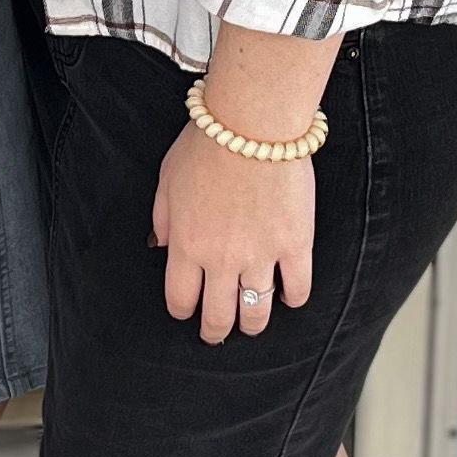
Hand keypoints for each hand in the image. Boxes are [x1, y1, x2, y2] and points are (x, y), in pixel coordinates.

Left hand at [154, 116, 313, 345]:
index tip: (187, 312)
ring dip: (252, 324)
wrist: (252, 123)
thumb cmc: (206, 144)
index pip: (180, 298)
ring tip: (251, 324)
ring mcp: (260, 255)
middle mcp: (220, 259)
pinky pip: (297, 288)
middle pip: (217, 316)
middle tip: (216, 334)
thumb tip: (158, 246)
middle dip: (214, 331)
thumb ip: (162, 218)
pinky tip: (288, 297)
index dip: (182, 311)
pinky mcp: (296, 245)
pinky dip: (293, 299)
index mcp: (186, 244)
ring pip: (256, 311)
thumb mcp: (167, 179)